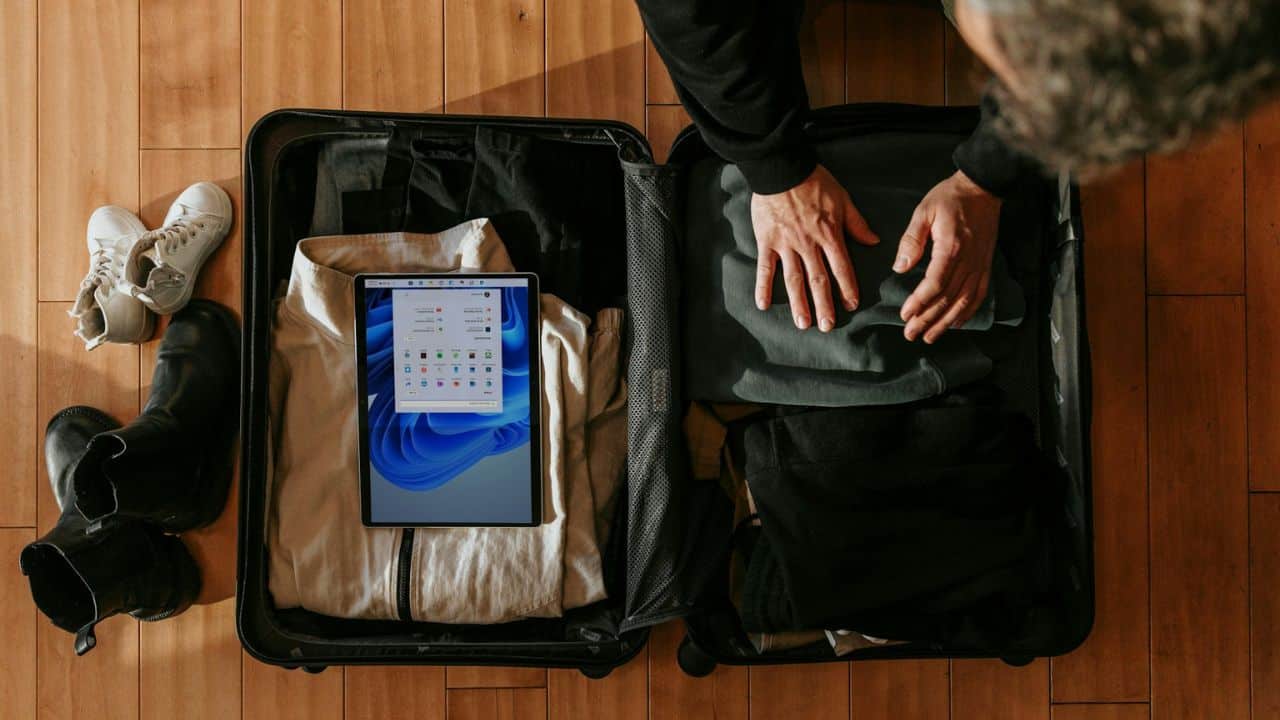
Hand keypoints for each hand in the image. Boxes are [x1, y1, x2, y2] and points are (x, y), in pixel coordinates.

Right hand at [750, 165, 879, 331]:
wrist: (782, 168)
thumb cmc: (814, 181)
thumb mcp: (842, 199)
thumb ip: (857, 224)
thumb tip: (874, 242)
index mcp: (829, 235)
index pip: (841, 267)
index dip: (847, 287)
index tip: (851, 305)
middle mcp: (808, 244)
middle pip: (818, 280)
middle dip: (824, 305)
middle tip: (827, 326)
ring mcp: (786, 245)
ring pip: (794, 279)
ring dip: (798, 303)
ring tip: (802, 323)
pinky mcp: (767, 241)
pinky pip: (765, 268)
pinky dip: (763, 287)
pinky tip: (762, 305)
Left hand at [895, 170, 1001, 343]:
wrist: (983, 188)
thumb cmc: (950, 198)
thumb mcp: (924, 211)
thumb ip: (911, 240)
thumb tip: (900, 267)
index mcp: (951, 248)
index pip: (935, 283)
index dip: (920, 302)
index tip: (905, 314)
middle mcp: (968, 261)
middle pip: (947, 299)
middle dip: (928, 319)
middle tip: (910, 334)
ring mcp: (980, 265)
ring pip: (963, 302)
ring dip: (946, 322)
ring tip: (929, 337)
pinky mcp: (986, 266)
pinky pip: (979, 295)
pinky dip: (968, 312)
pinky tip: (956, 324)